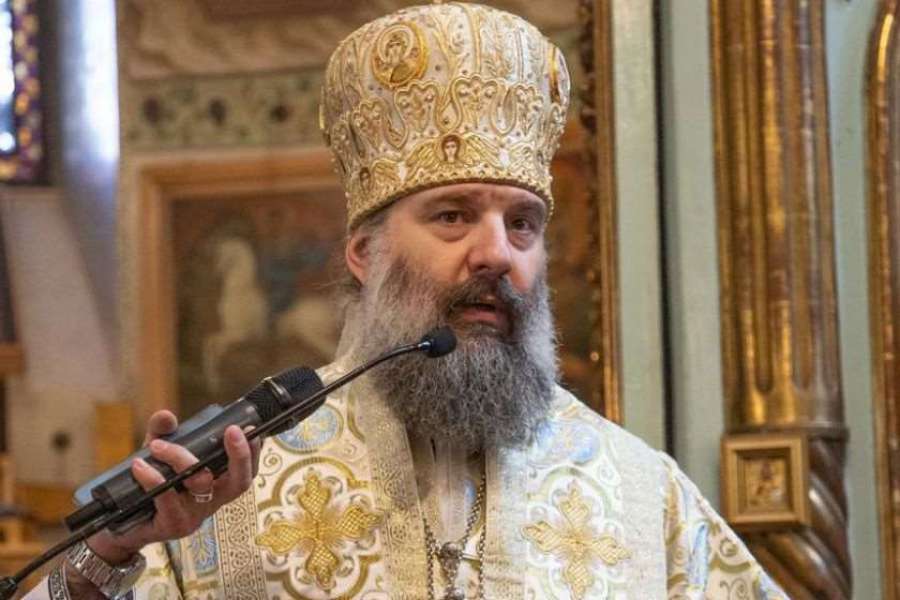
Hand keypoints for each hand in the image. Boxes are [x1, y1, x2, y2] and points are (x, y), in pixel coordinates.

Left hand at [84, 410, 261, 563]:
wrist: (122, 524)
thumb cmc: (150, 486)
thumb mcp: (158, 455)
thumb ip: (163, 432)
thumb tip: (166, 416)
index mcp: (218, 484)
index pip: (246, 470)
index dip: (253, 452)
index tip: (250, 429)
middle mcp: (213, 500)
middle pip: (239, 482)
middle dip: (240, 455)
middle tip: (232, 430)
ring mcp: (195, 515)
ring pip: (201, 483)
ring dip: (181, 458)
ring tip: (157, 446)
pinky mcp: (173, 525)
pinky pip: (168, 499)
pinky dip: (153, 478)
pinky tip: (140, 466)